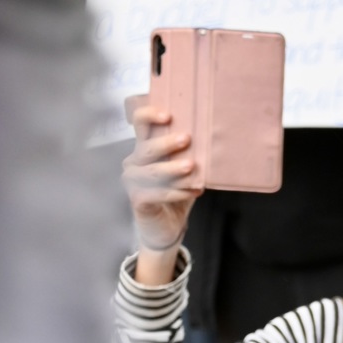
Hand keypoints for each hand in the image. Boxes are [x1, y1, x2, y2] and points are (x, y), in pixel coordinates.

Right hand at [122, 97, 201, 254]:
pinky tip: (192, 192)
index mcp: (144, 148)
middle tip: (186, 139)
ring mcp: (132, 181)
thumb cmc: (176, 194)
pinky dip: (175, 192)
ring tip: (191, 167)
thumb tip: (210, 141)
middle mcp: (134, 161)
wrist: (168, 227)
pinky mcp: (137, 200)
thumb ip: (189, 155)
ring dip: (172, 169)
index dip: (149, 115)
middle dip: (166, 143)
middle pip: (146, 147)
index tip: (168, 115)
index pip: (139, 122)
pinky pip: (155, 193)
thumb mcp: (184, 172)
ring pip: (152, 171)